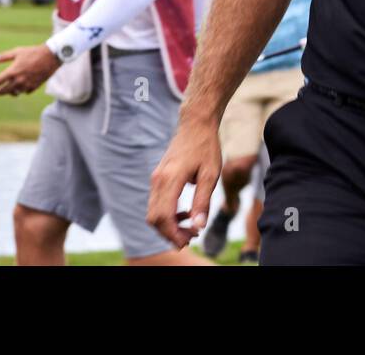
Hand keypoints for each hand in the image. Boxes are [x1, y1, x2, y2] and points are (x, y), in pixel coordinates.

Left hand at [0, 44, 60, 95]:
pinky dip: (23, 90)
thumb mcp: (17, 52)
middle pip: (5, 90)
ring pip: (15, 93)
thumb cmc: (33, 52)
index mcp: (12, 71)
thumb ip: (4, 57)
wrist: (51, 56)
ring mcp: (27, 84)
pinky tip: (22, 88)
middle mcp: (18, 80)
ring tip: (10, 91)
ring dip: (11, 92)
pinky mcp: (35, 86)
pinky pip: (26, 92)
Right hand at [147, 119, 222, 248]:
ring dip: (169, 225)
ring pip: (154, 213)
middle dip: (170, 234)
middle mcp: (158, 180)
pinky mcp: (158, 178)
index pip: (163, 216)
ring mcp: (156, 179)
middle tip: (192, 237)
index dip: (173, 234)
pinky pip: (157, 203)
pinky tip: (186, 214)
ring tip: (191, 228)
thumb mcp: (210, 175)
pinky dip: (168, 214)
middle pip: (154, 218)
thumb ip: (203, 201)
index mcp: (170, 179)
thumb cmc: (206, 147)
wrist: (196, 124)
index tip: (189, 240)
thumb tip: (199, 226)